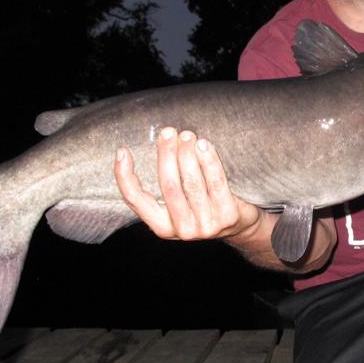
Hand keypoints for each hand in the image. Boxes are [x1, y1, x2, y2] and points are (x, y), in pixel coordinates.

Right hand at [114, 126, 261, 240]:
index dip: (125, 175)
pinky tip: (204, 145)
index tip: (123, 151)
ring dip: (187, 154)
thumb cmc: (204, 207)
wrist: (241, 227)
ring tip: (187, 135)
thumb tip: (155, 146)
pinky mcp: (228, 217)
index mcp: (162, 227)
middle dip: (166, 155)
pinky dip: (209, 161)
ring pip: (191, 183)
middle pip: (168, 186)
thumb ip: (167, 186)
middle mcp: (182, 230)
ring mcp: (206, 226)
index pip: (135, 200)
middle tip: (168, 132)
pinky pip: (216, 183)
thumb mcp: (180, 205)